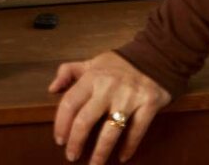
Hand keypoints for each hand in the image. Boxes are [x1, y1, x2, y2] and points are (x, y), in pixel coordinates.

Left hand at [49, 51, 170, 162]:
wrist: (156, 54)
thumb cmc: (120, 64)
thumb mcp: (93, 63)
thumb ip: (69, 71)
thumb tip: (51, 89)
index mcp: (93, 77)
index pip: (70, 103)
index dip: (61, 124)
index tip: (59, 140)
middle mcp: (109, 87)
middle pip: (85, 121)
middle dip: (76, 142)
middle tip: (72, 156)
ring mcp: (130, 96)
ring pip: (110, 131)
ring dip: (100, 152)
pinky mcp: (148, 103)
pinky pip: (136, 131)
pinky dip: (129, 147)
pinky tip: (122, 156)